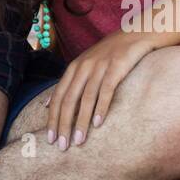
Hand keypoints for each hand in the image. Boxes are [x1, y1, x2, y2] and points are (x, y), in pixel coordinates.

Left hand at [46, 31, 154, 147]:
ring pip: (86, 98)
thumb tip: (46, 105)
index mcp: (73, 68)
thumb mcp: (84, 65)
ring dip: (81, 121)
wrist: (134, 34)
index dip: (53, 118)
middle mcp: (83, 66)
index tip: (50, 138)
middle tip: (62, 145)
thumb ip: (67, 84)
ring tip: (79, 141)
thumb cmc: (108, 54)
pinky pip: (106, 90)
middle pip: (69, 99)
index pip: (58, 96)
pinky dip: (101, 107)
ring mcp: (99, 66)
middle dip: (64, 124)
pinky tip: (98, 123)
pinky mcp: (116, 67)